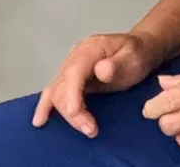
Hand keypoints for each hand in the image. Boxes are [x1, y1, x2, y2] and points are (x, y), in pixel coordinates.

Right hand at [33, 32, 162, 137]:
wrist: (139, 49)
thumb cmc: (137, 54)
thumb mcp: (133, 57)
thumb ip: (118, 64)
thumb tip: (101, 70)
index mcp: (88, 50)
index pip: (73, 73)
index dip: (71, 95)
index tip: (77, 113)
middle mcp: (74, 58)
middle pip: (62, 86)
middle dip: (72, 111)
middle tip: (91, 130)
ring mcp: (70, 68)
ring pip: (56, 92)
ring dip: (65, 114)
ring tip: (85, 129)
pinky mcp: (70, 79)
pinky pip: (53, 92)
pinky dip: (46, 106)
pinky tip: (40, 120)